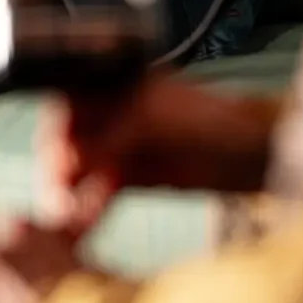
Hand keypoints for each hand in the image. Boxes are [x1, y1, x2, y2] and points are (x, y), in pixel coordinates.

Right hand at [39, 74, 281, 230]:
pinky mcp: (129, 175)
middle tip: (56, 193)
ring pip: (78, 168)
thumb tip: (70, 156)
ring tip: (67, 215)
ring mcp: (119, 142)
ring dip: (68, 191)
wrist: (249, 154)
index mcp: (113, 79)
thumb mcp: (151, 118)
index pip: (67, 99)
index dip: (55, 127)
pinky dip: (87, 207)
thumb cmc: (209, 119)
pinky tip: (83, 223)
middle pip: (66, 136)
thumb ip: (108, 133)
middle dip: (56, 166)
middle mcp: (111, 108)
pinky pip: (96, 192)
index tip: (53, 155)